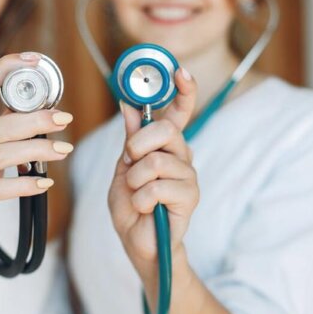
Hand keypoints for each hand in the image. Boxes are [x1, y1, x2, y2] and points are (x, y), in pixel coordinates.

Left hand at [108, 68, 197, 283]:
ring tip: (136, 193)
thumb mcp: (123, 167)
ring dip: (135, 179)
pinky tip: (145, 208)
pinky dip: (141, 199)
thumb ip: (130, 138)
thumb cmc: (131, 205)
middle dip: (138, 144)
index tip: (180, 71)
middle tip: (129, 161)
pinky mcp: (190, 197)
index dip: (183, 90)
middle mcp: (182, 155)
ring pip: (157, 160)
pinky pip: (158, 187)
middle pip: (165, 129)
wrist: (137, 242)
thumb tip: (128, 104)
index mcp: (165, 145)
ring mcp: (189, 175)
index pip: (180, 111)